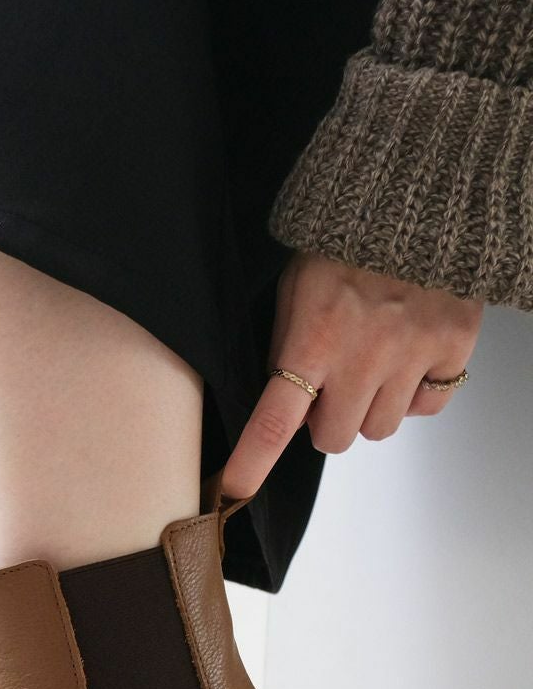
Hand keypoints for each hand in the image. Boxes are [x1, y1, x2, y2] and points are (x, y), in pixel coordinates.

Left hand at [222, 251, 483, 498]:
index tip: (235, 489)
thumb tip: (284, 398)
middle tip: (330, 388)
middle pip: (334, 438)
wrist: (424, 198)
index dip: (253, 461)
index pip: (274, 419)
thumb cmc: (348, 241)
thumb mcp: (297, 287)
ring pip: (379, 429)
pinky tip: (408, 361)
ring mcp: (411, 356)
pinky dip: (417, 396)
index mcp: (312, 339)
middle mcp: (362, 357)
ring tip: (372, 366)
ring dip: (369, 410)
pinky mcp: (452, 349)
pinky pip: (428, 406)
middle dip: (326, 423)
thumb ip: (288, 344)